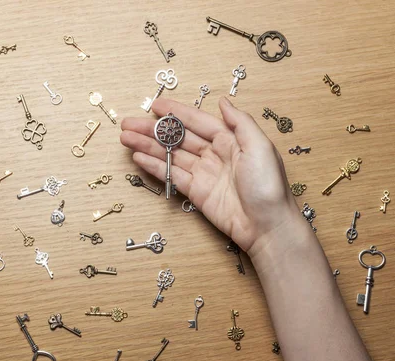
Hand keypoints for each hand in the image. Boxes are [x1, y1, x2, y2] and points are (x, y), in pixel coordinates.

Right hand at [120, 97, 298, 253]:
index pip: (196, 121)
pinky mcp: (195, 192)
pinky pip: (171, 175)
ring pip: (170, 155)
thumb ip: (240, 122)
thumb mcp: (260, 146)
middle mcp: (214, 153)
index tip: (154, 105)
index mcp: (229, 139)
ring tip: (125, 138)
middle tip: (128, 123)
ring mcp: (203, 173)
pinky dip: (154, 166)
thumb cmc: (269, 186)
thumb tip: (222, 101)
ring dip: (147, 146)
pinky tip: (138, 157)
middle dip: (152, 130)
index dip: (175, 112)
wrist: (268, 226)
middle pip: (177, 137)